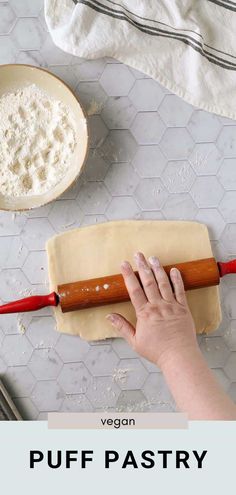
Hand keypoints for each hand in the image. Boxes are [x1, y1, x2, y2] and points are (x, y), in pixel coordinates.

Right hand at [106, 252, 196, 367]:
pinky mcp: (183, 308)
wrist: (179, 356)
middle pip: (148, 282)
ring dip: (158, 269)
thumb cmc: (157, 351)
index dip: (128, 275)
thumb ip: (122, 327)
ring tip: (153, 257)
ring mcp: (171, 306)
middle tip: (138, 254)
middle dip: (142, 266)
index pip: (134, 290)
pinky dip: (177, 280)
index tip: (124, 264)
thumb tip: (109, 316)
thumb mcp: (135, 341)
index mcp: (145, 313)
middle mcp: (158, 306)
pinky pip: (180, 291)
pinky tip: (174, 270)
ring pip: (163, 283)